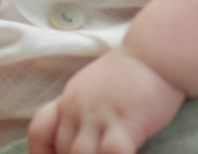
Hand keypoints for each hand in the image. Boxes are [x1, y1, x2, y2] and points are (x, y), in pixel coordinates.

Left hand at [27, 46, 184, 153]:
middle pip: (62, 149)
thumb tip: (83, 134)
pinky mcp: (125, 122)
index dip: (41, 153)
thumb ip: (85, 110)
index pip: (40, 130)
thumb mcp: (96, 89)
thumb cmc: (132, 73)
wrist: (157, 54)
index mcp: (69, 100)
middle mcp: (77, 108)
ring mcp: (98, 115)